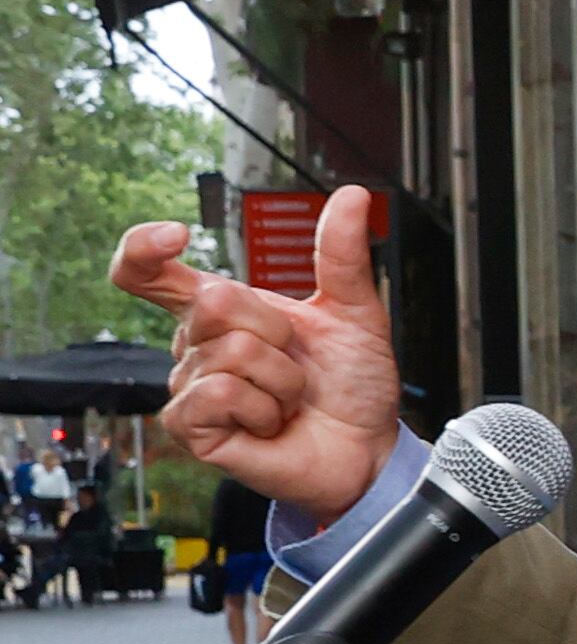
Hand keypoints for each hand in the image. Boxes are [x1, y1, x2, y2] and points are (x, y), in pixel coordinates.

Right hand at [113, 183, 399, 520]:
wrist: (367, 449)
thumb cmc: (351, 386)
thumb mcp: (355, 312)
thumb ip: (341, 256)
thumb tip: (351, 195)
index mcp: (220, 312)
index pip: (148, 272)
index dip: (143, 248)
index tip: (176, 234)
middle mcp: (196, 346)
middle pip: (214, 301)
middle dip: (277, 330)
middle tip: (296, 362)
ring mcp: (188, 387)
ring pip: (231, 353)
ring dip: (282, 378)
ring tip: (289, 400)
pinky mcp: (191, 427)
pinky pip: (220, 394)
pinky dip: (265, 408)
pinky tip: (271, 423)